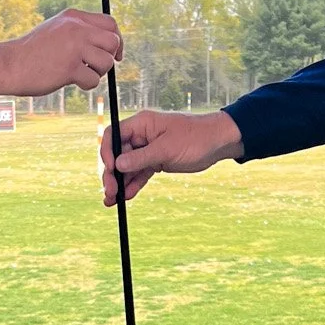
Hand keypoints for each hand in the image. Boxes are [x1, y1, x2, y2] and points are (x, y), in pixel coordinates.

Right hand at [0, 9, 122, 97]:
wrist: (8, 64)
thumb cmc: (32, 52)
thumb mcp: (56, 30)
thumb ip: (79, 31)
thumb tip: (109, 44)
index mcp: (73, 17)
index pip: (110, 23)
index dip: (117, 40)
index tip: (115, 54)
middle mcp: (76, 28)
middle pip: (113, 42)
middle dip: (109, 58)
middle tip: (94, 67)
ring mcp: (74, 47)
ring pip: (107, 62)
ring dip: (97, 73)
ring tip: (78, 74)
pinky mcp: (69, 68)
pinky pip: (93, 80)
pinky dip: (85, 85)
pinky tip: (70, 82)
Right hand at [98, 109, 244, 204]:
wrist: (218, 143)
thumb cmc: (195, 137)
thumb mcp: (167, 148)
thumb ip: (141, 157)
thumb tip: (117, 165)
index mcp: (142, 124)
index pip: (113, 135)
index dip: (106, 152)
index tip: (109, 169)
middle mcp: (142, 136)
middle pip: (118, 154)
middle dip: (112, 174)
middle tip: (110, 192)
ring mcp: (148, 149)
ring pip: (127, 167)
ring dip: (120, 183)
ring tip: (112, 201)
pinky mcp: (156, 161)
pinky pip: (140, 174)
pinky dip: (133, 185)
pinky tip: (126, 197)